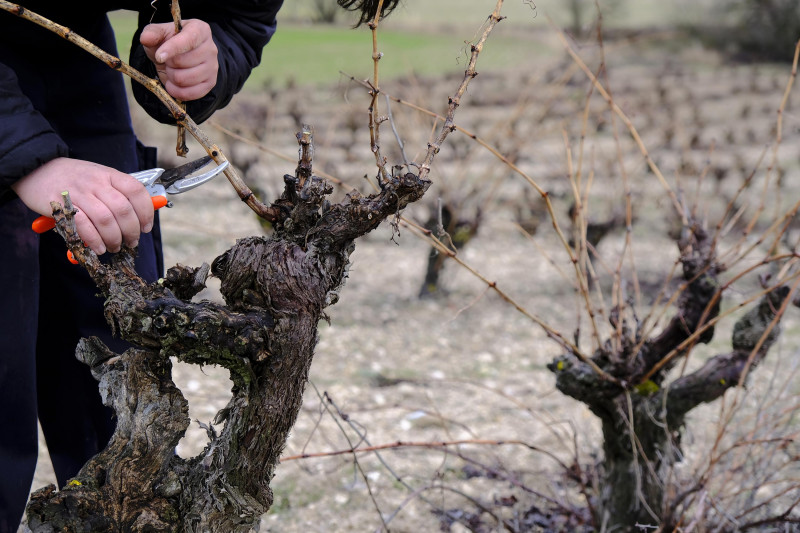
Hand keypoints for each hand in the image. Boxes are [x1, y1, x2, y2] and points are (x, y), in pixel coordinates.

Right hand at [11, 158, 154, 254]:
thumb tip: (140, 218)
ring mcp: (78, 193)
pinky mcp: (61, 205)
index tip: (146, 227)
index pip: (136, 191)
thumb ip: (118, 194)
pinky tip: (98, 248)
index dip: (146, 212)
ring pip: (105, 220)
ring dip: (114, 238)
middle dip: (131, 231)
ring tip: (115, 246)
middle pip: (123, 209)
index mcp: (109, 174)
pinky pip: (83, 226)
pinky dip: (94, 240)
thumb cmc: (74, 178)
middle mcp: (96, 182)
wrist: (36, 168)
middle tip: (131, 242)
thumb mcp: (99, 177)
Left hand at [140, 19, 218, 100]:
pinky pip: (190, 93)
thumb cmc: (168, 43)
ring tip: (172, 70)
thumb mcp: (159, 34)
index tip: (159, 56)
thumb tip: (146, 38)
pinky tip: (174, 83)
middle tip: (168, 60)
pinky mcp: (210, 84)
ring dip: (171, 77)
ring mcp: (213, 67)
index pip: (189, 40)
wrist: (177, 58)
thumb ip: (152, 33)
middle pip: (183, 62)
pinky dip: (176, 91)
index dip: (172, 49)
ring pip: (184, 79)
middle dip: (169, 64)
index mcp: (200, 30)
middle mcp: (211, 48)